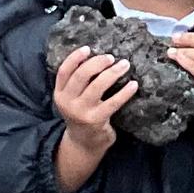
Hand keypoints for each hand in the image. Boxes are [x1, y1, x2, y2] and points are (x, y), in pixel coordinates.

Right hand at [50, 45, 135, 182]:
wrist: (83, 144)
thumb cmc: (82, 114)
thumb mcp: (72, 99)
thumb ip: (78, 83)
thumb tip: (98, 57)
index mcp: (60, 93)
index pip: (64, 71)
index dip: (75, 58)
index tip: (89, 48)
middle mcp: (67, 102)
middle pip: (81, 75)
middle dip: (98, 63)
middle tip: (111, 57)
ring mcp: (81, 112)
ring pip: (97, 86)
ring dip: (113, 73)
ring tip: (124, 64)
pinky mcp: (96, 120)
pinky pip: (113, 102)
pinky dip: (125, 92)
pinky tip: (134, 85)